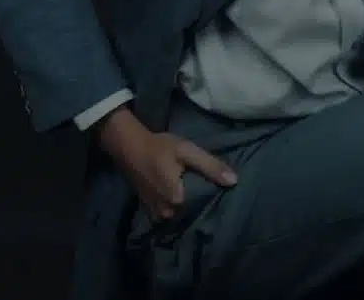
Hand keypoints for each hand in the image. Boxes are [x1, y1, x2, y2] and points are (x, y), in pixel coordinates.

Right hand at [119, 131, 237, 221]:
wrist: (129, 147)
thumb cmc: (159, 148)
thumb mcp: (187, 151)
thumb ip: (210, 166)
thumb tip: (234, 181)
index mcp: (177, 201)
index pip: (203, 208)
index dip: (212, 200)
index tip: (222, 194)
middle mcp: (167, 214)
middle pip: (191, 213)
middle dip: (200, 205)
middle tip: (210, 192)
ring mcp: (156, 215)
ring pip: (180, 215)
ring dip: (188, 207)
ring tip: (198, 194)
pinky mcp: (149, 212)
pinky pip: (169, 214)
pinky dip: (176, 208)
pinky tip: (182, 196)